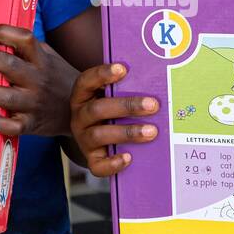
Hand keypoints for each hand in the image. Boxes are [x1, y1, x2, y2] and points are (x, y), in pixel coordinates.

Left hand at [0, 25, 77, 136]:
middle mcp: (39, 80)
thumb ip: (29, 49)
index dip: (3, 33)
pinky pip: (12, 126)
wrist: (82, 108)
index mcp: (43, 60)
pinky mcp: (32, 124)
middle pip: (8, 65)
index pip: (24, 39)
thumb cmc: (58, 79)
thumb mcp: (50, 58)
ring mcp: (35, 103)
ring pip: (5, 97)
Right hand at [69, 63, 159, 177]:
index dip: (102, 74)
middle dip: (127, 106)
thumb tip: (154, 80)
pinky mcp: (91, 159)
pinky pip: (97, 165)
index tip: (123, 68)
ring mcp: (84, 139)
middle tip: (153, 105)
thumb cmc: (108, 109)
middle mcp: (79, 117)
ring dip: (128, 132)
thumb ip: (123, 88)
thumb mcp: (109, 95)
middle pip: (98, 109)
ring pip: (100, 135)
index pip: (87, 81)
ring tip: (152, 131)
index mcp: (82, 96)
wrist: (92, 135)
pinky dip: (113, 163)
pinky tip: (129, 157)